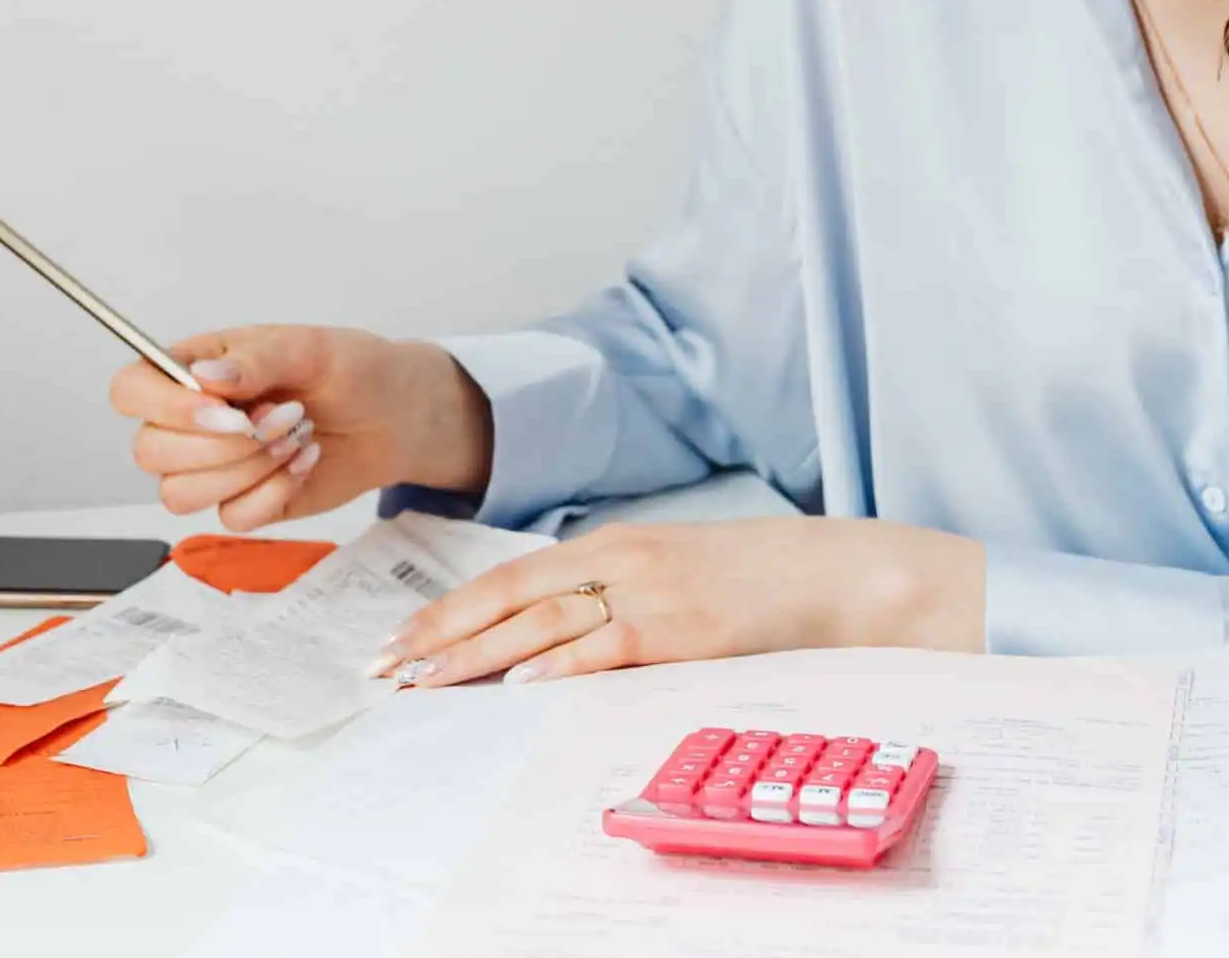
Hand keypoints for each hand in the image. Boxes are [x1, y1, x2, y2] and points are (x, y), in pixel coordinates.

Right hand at [108, 325, 492, 531]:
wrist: (395, 418)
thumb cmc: (352, 370)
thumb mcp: (310, 348)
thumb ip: (257, 359)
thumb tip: (205, 378)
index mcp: (195, 368)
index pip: (130, 389)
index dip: (164, 407)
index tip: (227, 411)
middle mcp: (192, 419)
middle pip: (149, 452)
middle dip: (223, 445)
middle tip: (282, 417)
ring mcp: (214, 465)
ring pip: (179, 494)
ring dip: (247, 470)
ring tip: (296, 437)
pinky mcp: (243, 501)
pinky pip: (229, 518)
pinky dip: (273, 495)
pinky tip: (302, 464)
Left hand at [369, 517, 985, 685]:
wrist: (841, 572)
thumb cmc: (758, 579)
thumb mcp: (674, 570)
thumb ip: (614, 591)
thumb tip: (551, 636)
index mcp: (613, 542)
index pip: (509, 577)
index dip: (449, 611)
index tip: (401, 644)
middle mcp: (621, 559)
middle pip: (508, 597)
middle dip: (441, 636)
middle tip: (387, 670)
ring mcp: (651, 590)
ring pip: (542, 623)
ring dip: (477, 656)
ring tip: (426, 682)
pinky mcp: (685, 627)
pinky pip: (608, 647)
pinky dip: (559, 667)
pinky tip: (519, 686)